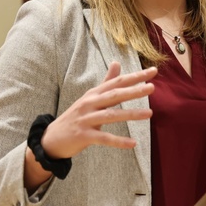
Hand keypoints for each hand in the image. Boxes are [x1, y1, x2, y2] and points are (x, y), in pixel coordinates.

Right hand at [40, 62, 155, 158]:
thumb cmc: (77, 116)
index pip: (117, 82)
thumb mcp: (91, 97)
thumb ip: (106, 82)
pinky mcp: (83, 136)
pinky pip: (104, 138)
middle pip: (114, 95)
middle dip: (133, 91)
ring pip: (111, 115)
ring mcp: (86, 119)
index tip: (154, 71)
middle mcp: (90, 103)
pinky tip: (133, 143)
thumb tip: (117, 62)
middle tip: (152, 87)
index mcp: (94, 94)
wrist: (52, 138)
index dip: (135, 76)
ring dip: (130, 114)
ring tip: (149, 113)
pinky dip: (118, 141)